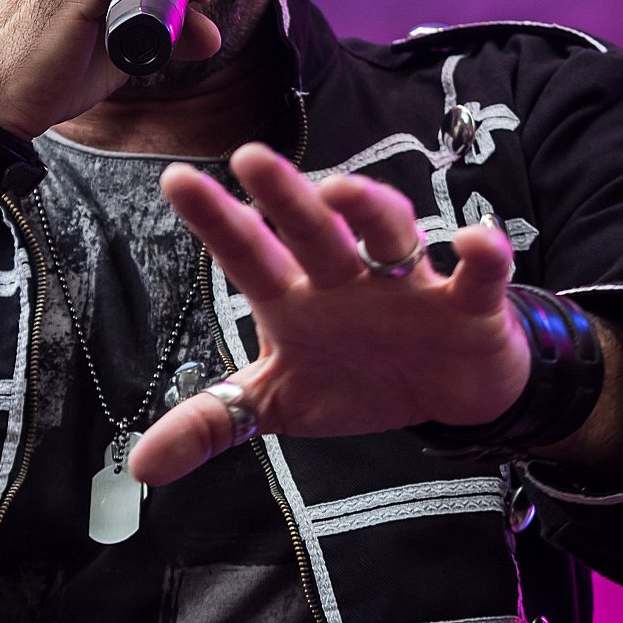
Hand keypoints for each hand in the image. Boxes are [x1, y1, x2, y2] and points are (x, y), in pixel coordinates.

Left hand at [128, 143, 530, 484]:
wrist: (447, 391)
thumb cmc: (355, 376)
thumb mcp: (279, 404)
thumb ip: (211, 423)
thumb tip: (138, 466)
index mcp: (296, 299)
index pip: (248, 254)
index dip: (215, 221)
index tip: (176, 178)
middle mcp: (347, 279)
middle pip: (313, 233)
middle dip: (285, 198)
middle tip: (250, 157)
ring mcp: (408, 286)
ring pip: (391, 236)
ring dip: (371, 212)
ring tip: (343, 192)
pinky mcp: (467, 306)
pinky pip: (479, 277)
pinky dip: (484, 258)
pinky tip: (477, 241)